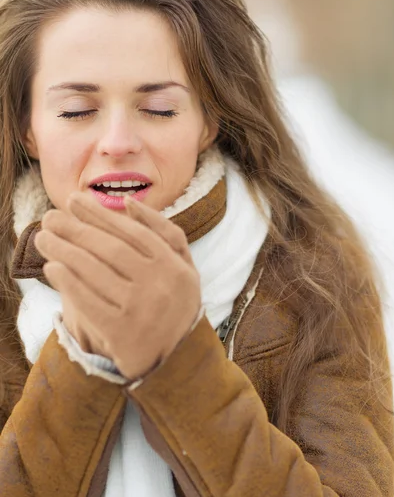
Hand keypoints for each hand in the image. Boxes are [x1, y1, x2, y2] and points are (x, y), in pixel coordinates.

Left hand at [34, 193, 200, 378]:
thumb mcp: (184, 266)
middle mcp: (160, 284)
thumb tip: (130, 203)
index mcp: (174, 265)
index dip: (100, 214)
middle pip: (110, 249)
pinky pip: (89, 303)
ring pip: (96, 272)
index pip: (132, 232)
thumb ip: (166, 232)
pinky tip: (53, 268)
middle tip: (50, 217)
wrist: (178, 358)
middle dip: (76, 229)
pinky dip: (69, 283)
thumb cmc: (175, 302)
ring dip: (65, 251)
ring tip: (44, 238)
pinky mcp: (122, 334)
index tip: (74, 201)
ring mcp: (141, 310)